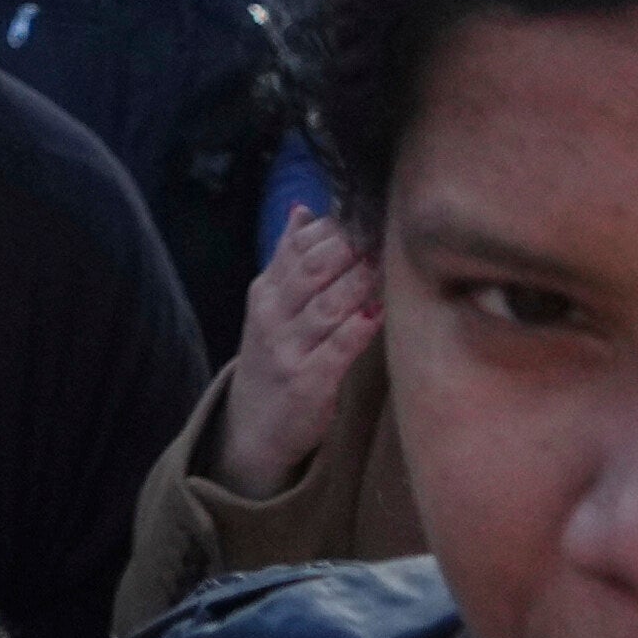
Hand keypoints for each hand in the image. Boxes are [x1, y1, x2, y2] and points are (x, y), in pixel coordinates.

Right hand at [219, 204, 377, 485]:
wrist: (251, 428)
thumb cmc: (273, 358)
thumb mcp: (272, 306)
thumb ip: (287, 258)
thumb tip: (304, 210)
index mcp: (266, 291)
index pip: (300, 246)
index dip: (335, 226)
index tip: (369, 211)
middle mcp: (272, 316)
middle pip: (313, 270)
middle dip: (350, 246)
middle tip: (384, 229)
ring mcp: (287, 351)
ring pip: (327, 306)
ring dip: (359, 282)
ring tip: (387, 263)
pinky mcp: (306, 384)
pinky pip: (335, 351)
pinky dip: (356, 331)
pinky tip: (377, 313)